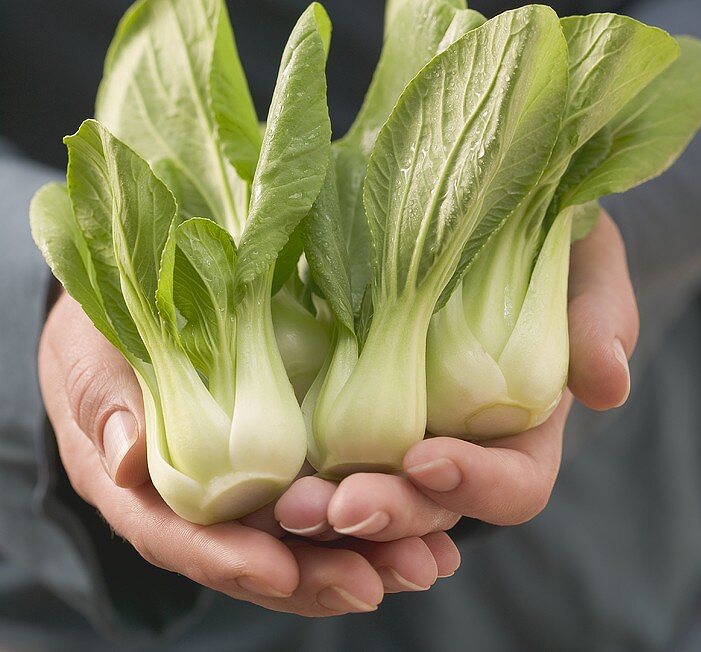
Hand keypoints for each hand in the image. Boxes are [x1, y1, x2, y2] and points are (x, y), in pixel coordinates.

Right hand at [38, 293, 459, 616]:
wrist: (126, 300)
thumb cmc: (96, 328)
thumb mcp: (89, 352)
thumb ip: (104, 399)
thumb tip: (125, 459)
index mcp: (138, 488)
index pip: (178, 536)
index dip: (226, 557)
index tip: (277, 568)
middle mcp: (197, 500)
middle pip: (255, 553)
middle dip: (317, 573)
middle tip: (379, 581)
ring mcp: (244, 482)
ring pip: (300, 535)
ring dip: (363, 552)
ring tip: (425, 564)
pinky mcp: (286, 452)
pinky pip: (326, 490)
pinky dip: (375, 511)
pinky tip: (431, 526)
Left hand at [276, 209, 638, 543]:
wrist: (500, 209)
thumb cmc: (557, 239)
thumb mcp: (589, 263)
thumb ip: (602, 317)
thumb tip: (606, 385)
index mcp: (525, 429)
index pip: (513, 487)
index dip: (474, 487)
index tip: (427, 458)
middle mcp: (461, 442)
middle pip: (429, 508)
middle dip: (387, 512)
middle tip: (336, 506)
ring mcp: (403, 423)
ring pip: (369, 491)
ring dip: (331, 510)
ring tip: (290, 505)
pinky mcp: (350, 392)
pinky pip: (323, 447)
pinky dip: (299, 470)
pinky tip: (268, 470)